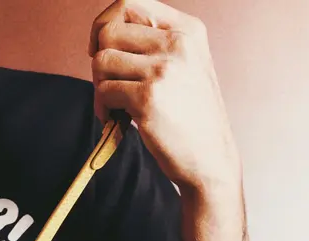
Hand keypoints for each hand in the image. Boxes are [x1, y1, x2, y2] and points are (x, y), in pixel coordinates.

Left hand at [89, 0, 240, 191]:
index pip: (129, 1)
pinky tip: (117, 120)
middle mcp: (177, 43)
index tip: (101, 47)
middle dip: (98, 57)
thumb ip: (153, 44)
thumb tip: (102, 35)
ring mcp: (163, 69)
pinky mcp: (148, 98)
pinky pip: (103, 91)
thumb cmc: (189, 115)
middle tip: (108, 82)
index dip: (105, 22)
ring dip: (99, 85)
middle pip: (108, 30)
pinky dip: (102, 107)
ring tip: (116, 103)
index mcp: (187, 29)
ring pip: (101, 60)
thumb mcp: (184, 65)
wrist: (210, 158)